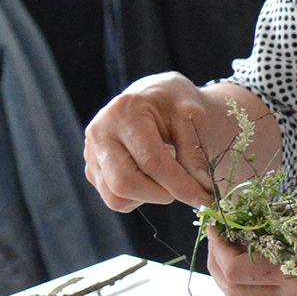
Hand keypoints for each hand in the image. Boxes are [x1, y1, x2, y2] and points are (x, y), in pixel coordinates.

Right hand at [85, 72, 221, 210]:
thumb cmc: (172, 102)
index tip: (205, 200)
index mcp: (124, 113)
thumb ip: (195, 150)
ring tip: (168, 176)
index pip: (151, 161)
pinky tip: (152, 177)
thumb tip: (201, 188)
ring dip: (150, 197)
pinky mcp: (91, 170)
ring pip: (116, 197)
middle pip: (125, 183)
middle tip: (188, 188)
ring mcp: (91, 153)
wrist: (153, 96)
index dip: (180, 185)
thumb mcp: (191, 114)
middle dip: (162, 194)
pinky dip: (139, 197)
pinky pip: (114, 198)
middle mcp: (99, 133)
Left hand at [206, 203, 296, 295]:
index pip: (236, 270)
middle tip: (219, 237)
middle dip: (218, 264)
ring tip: (238, 250)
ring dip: (236, 279)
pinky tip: (267, 266)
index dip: (217, 246)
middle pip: (236, 295)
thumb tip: (236, 218)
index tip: (216, 224)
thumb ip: (273, 222)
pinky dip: (262, 287)